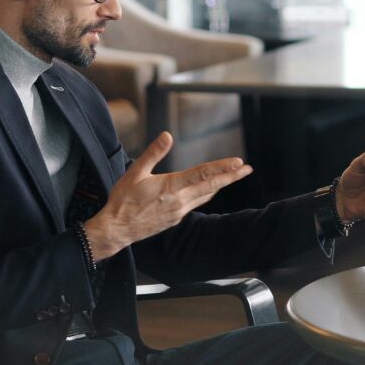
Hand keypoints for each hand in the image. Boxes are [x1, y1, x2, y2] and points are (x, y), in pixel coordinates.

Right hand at [84, 132, 252, 260]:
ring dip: (221, 185)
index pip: (202, 174)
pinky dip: (206, 194)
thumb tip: (167, 135)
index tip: (238, 162)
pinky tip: (209, 190)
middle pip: (211, 186)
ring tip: (234, 176)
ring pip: (205, 195)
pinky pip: (195, 204)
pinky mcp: (175, 219)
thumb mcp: (135, 172)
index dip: (222, 167)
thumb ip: (153, 153)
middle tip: (247, 168)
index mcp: (171, 187)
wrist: (117, 229)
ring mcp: (179, 211)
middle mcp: (179, 200)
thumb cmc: (123, 200)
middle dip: (231, 176)